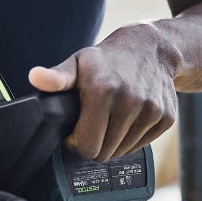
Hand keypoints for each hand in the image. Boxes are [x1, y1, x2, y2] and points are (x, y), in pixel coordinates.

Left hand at [28, 23, 181, 160]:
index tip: (76, 130)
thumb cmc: (108, 59)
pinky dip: (133, 138)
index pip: (86, 145)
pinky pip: (142, 145)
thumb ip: (57, 77)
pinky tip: (129, 117)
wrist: (152, 47)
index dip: (76, 142)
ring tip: (111, 119)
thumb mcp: (79, 62)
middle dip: (95, 143)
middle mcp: (130, 101)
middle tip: (93, 124)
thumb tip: (35, 77)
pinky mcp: (166, 118)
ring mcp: (151, 110)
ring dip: (114, 141)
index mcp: (103, 90)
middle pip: (104, 152)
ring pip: (123, 151)